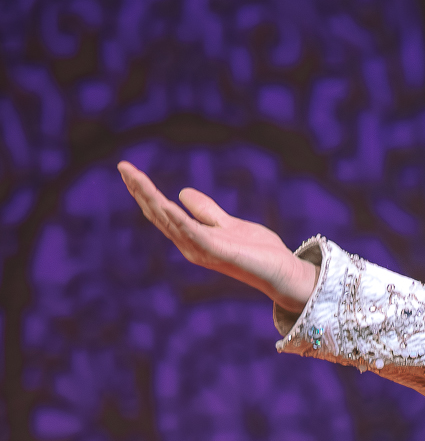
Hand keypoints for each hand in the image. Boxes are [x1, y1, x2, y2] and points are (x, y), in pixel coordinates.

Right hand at [118, 161, 318, 311]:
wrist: (283, 273)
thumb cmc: (259, 252)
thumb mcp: (229, 224)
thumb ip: (206, 211)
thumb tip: (181, 192)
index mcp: (192, 237)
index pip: (162, 211)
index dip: (144, 191)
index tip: (128, 169)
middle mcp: (190, 245)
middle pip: (158, 214)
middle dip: (140, 190)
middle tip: (123, 167)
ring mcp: (201, 250)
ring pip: (170, 220)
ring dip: (152, 199)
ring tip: (135, 178)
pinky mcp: (218, 252)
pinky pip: (194, 233)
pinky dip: (180, 219)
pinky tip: (167, 204)